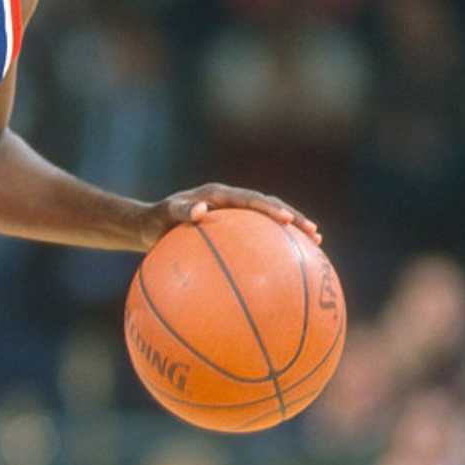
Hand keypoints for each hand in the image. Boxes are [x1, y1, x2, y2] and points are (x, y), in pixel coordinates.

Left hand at [140, 183, 321, 249]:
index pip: (249, 198)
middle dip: (292, 216)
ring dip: (291, 228)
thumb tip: (200, 211)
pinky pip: (257, 238)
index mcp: (217, 194)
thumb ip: (180, 212)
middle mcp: (229, 200)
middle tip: (313, 232)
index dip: (269, 207)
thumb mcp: (163, 216)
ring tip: (316, 244)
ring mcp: (233, 215)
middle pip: (267, 205)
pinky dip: (275, 247)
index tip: (286, 219)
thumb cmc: (155, 223)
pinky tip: (290, 270)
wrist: (149, 226)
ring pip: (267, 221)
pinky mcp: (232, 229)